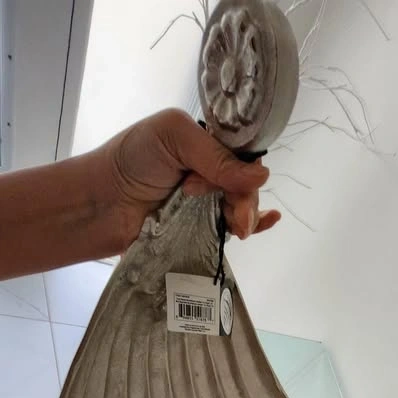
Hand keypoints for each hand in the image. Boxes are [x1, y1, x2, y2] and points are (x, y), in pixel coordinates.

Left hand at [100, 108, 280, 245]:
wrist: (101, 206)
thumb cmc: (131, 161)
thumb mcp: (174, 136)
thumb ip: (216, 155)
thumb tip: (260, 177)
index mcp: (203, 143)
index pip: (241, 153)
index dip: (247, 167)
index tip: (239, 181)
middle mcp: (207, 172)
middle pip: (244, 184)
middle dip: (243, 198)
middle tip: (231, 212)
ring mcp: (205, 203)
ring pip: (240, 208)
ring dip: (245, 215)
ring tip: (238, 226)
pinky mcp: (199, 231)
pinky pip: (230, 229)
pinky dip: (253, 226)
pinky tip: (266, 223)